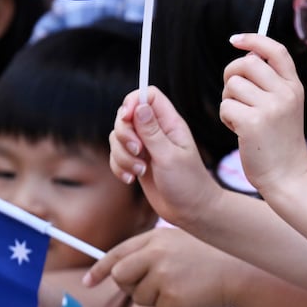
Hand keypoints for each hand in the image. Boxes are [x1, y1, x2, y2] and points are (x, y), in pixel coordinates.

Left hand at [84, 228, 245, 306]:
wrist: (243, 271)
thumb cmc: (214, 258)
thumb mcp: (181, 243)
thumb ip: (152, 252)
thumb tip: (120, 272)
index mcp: (157, 237)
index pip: (118, 253)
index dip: (100, 269)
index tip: (89, 282)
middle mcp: (156, 253)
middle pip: (121, 276)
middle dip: (131, 286)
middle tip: (153, 288)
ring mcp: (163, 274)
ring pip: (140, 297)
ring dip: (157, 299)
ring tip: (183, 287)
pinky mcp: (172, 296)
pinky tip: (192, 297)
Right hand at [108, 86, 218, 224]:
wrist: (190, 211)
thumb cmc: (187, 183)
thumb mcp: (170, 156)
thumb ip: (152, 132)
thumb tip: (139, 105)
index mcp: (170, 123)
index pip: (148, 96)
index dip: (133, 101)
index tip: (127, 118)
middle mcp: (156, 131)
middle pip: (127, 115)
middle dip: (124, 134)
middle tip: (138, 152)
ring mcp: (145, 147)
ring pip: (118, 138)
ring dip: (122, 156)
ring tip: (139, 171)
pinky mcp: (137, 162)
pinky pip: (116, 156)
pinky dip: (119, 167)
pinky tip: (131, 179)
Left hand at [220, 33, 306, 198]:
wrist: (288, 176)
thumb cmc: (280, 142)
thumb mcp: (286, 107)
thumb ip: (272, 83)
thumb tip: (247, 56)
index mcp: (295, 87)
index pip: (275, 50)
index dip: (253, 39)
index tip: (235, 40)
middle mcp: (286, 93)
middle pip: (247, 63)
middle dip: (232, 74)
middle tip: (233, 93)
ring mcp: (271, 108)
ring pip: (233, 85)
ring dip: (228, 100)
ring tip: (241, 117)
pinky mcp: (253, 123)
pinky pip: (226, 106)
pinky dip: (226, 117)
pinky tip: (238, 130)